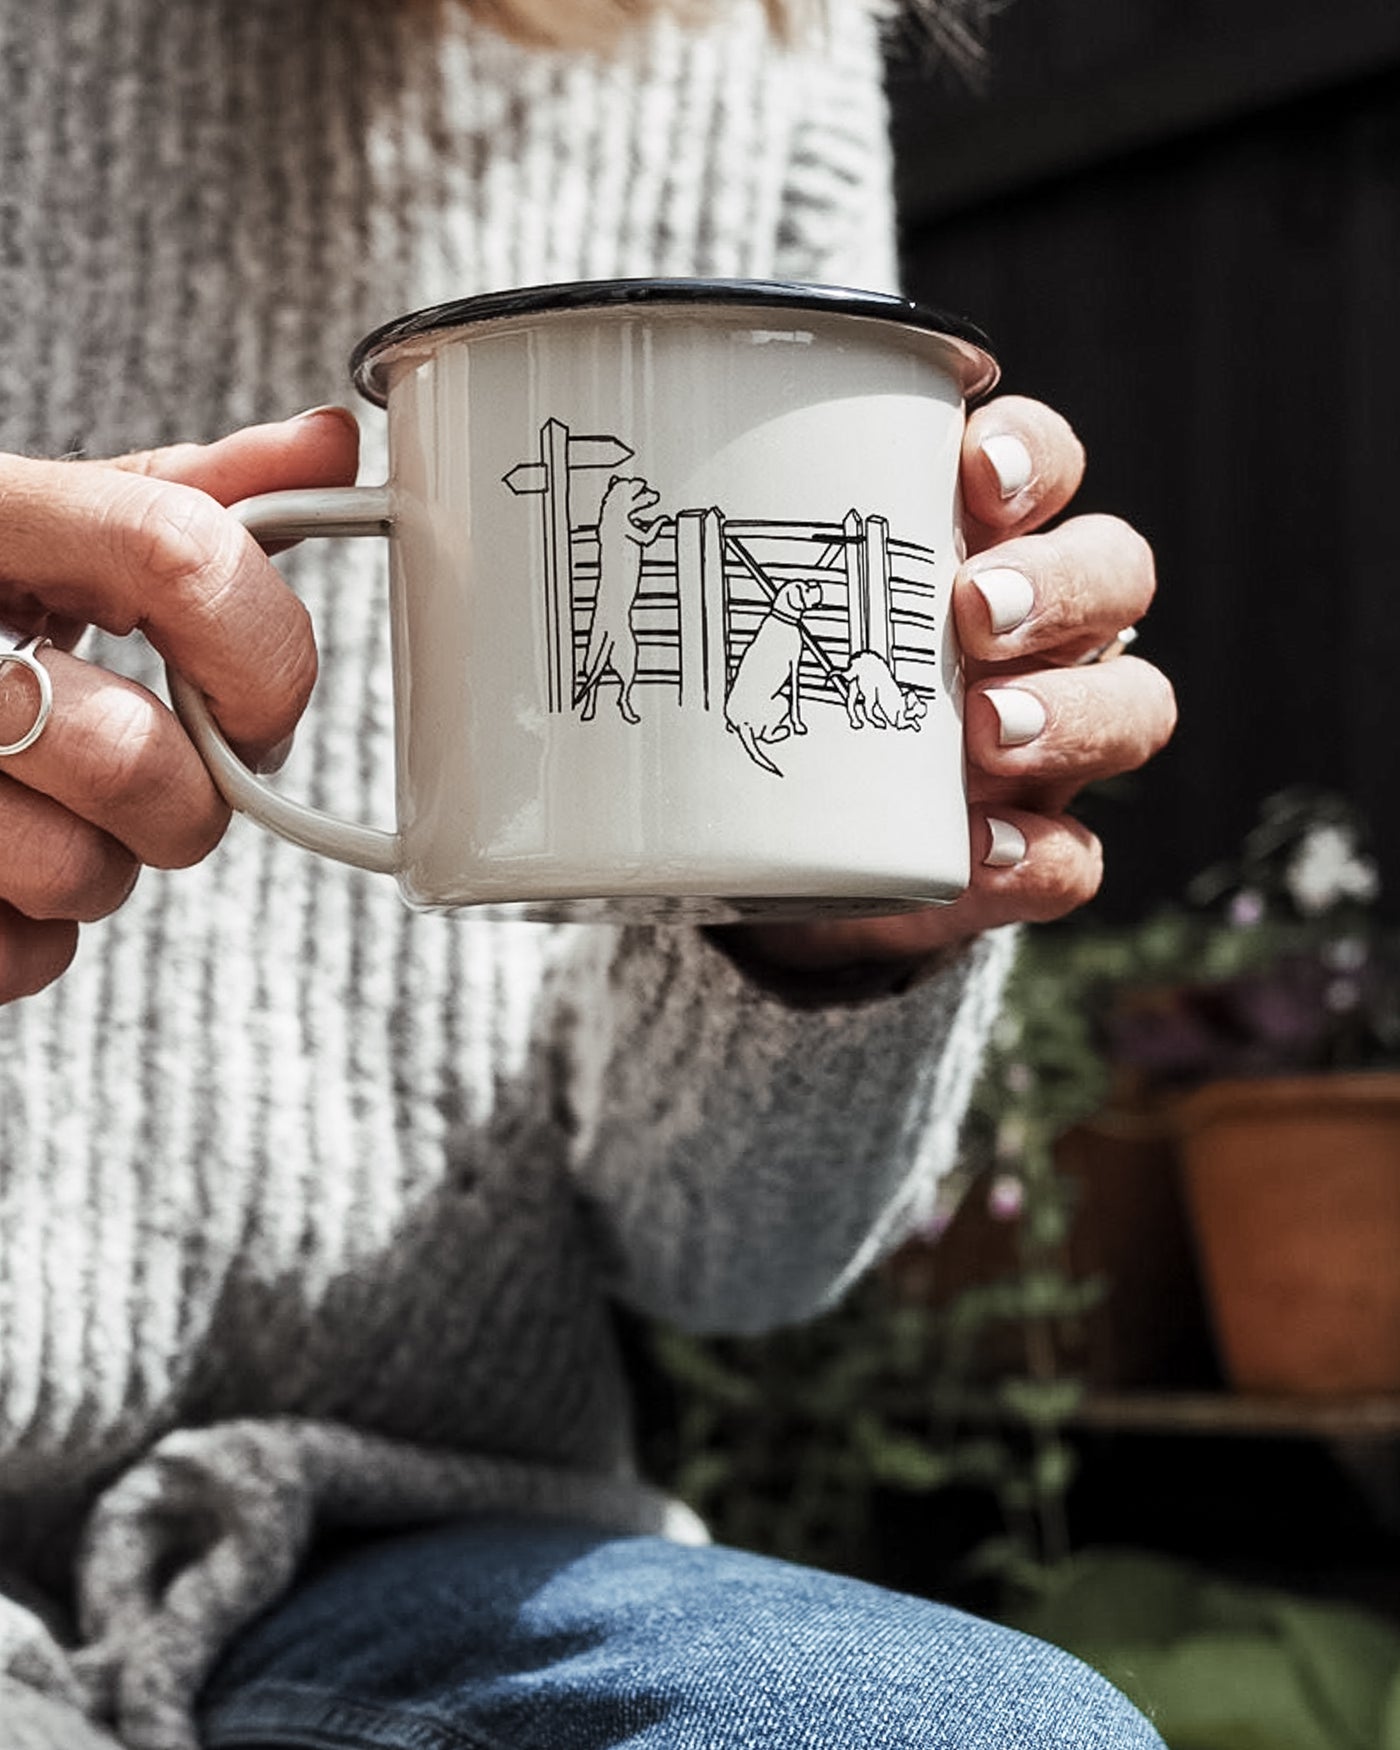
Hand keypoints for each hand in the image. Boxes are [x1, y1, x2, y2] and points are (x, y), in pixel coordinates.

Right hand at [0, 408, 360, 1003]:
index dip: (266, 652)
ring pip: (78, 876)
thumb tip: (325, 445)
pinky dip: (26, 936)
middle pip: (135, 756)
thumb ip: (170, 499)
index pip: (182, 555)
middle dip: (180, 798)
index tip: (261, 705)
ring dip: (89, 869)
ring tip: (28, 810)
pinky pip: (21, 957)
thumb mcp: (23, 523)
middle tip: (137, 773)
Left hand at [727, 394, 1176, 978]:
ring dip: (1075, 710)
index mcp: (973, 543)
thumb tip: (528, 521)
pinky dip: (1036, 854)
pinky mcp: (1029, 855)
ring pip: (1136, 702)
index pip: (1047, 465)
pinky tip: (975, 851)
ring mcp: (1049, 746)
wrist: (766, 851)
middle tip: (972, 611)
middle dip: (1060, 582)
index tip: (972, 472)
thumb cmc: (756, 689)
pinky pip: (1077, 856)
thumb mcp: (726, 616)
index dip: (1033, 455)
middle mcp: (1036, 634)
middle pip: (1115, 572)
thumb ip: (681, 565)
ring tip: (986, 732)